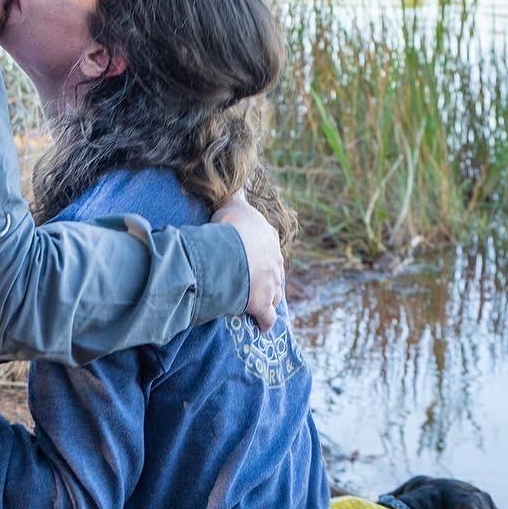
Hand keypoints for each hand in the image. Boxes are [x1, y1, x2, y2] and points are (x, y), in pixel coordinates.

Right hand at [213, 191, 283, 330]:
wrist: (230, 253)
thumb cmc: (231, 228)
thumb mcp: (234, 205)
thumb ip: (237, 195)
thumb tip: (239, 181)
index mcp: (269, 238)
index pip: (269, 244)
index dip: (261, 251)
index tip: (253, 255)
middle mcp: (276, 262)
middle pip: (275, 271)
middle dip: (268, 276)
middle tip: (255, 280)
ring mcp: (272, 284)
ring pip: (276, 294)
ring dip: (270, 298)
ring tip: (262, 303)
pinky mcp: (263, 304)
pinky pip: (268, 318)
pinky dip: (265, 322)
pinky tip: (262, 327)